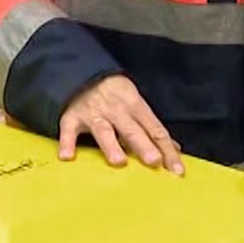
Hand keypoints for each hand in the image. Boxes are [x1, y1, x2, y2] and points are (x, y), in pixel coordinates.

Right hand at [58, 75, 183, 171]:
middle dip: (143, 145)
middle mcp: (115, 109)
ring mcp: (93, 113)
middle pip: (132, 129)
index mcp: (135, 105)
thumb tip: (174, 149)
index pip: (154, 129)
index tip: (176, 170)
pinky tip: (67, 156)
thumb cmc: (114, 95)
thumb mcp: (136, 105)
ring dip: (111, 145)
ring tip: (119, 162)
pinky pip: (68, 130)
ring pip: (103, 130)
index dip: (166, 149)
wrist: (82, 73)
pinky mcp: (71, 117)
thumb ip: (151, 127)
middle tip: (154, 162)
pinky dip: (67, 142)